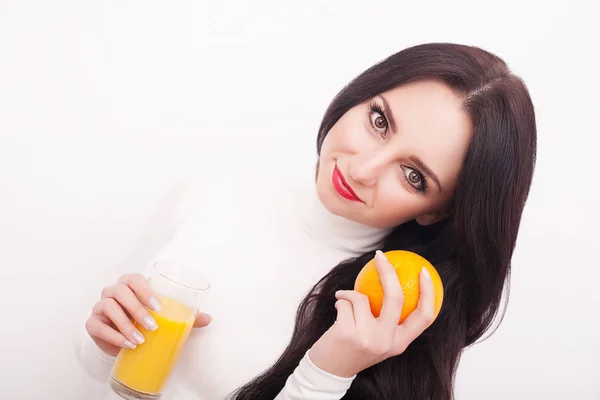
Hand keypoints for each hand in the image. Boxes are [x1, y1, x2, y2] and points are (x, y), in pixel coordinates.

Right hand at [85, 273, 211, 355]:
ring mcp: (100, 306)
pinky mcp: (92, 323)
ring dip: (125, 324)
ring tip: (141, 339)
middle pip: (120, 292)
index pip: (134, 278)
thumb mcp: (166, 317)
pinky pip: (97, 326)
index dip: (145, 290)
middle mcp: (113, 291)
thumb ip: (186, 316)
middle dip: (137, 308)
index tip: (159, 306)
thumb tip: (208, 318)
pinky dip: (113, 336)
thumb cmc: (146, 320)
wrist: (125, 339)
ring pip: (107, 306)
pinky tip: (127, 344)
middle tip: (152, 326)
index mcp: (131, 284)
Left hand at [308, 250, 434, 377]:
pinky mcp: (348, 333)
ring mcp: (368, 338)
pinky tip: (337, 307)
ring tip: (344, 299)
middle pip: (396, 298)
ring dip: (349, 294)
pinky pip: (345, 302)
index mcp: (400, 343)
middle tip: (380, 257)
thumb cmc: (354, 348)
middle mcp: (388, 342)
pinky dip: (339, 300)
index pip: (424, 316)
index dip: (429, 292)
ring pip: (362, 298)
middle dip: (387, 271)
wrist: (329, 371)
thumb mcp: (379, 339)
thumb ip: (389, 319)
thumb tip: (395, 280)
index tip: (424, 271)